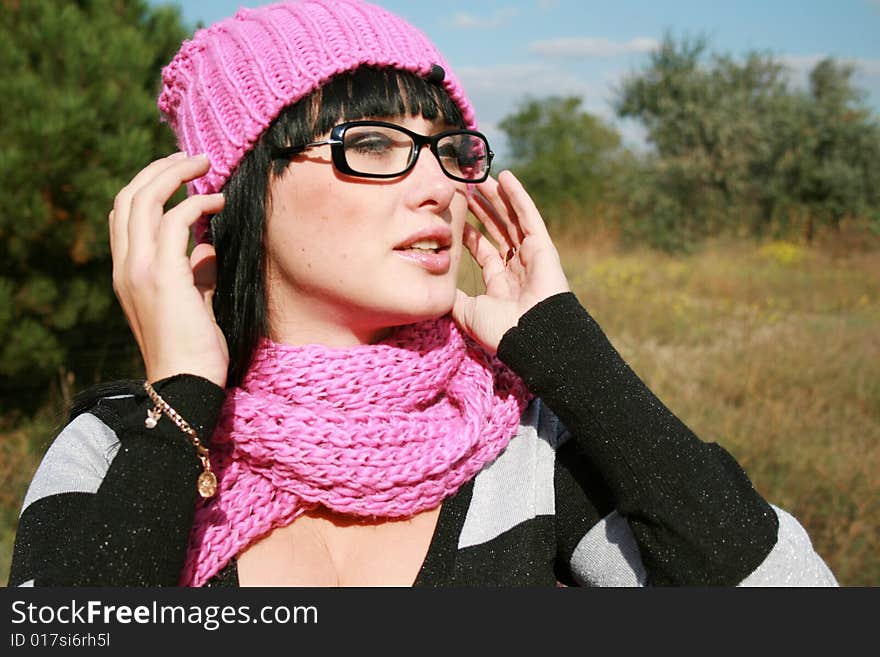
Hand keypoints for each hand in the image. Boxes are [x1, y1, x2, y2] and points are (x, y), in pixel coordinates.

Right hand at [110, 153, 228, 387]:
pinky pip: (174, 221)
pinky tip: (218, 202)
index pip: (123, 214)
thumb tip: (206, 249)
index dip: (147, 185)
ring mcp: (140, 269)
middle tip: (193, 157)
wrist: (186, 383)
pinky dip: (196, 203)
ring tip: (205, 165)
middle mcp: (126, 266)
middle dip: (160, 169)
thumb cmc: (194, 350)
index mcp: (127, 272)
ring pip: (145, 199)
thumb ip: (194, 275)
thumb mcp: (192, 304)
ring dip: (176, 174)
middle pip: (129, 197)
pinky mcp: (164, 274)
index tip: (178, 173)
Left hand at [452, 170, 569, 353]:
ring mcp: (531, 256)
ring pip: (511, 219)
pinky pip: (528, 216)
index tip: (456, 215)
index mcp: (500, 283)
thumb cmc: (499, 330)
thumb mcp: (467, 312)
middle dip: (482, 209)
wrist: (528, 337)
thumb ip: (454, 297)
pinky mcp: (543, 247)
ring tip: (481, 177)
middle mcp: (517, 268)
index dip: (470, 232)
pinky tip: (505, 177)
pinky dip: (517, 196)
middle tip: (466, 189)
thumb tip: (438, 287)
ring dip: (497, 198)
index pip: (484, 250)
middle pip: (498, 231)